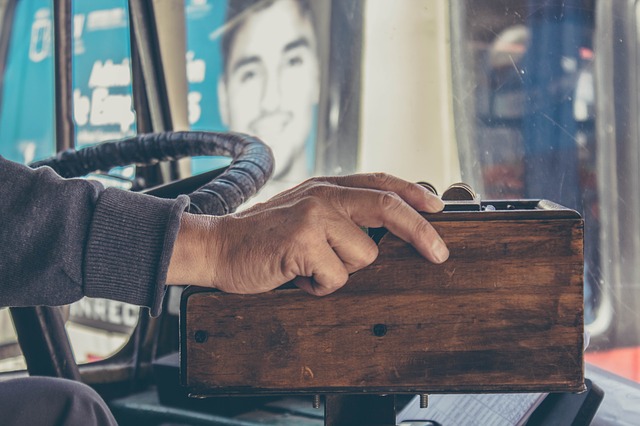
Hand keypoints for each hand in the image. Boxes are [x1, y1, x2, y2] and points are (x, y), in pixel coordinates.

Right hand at [167, 173, 448, 295]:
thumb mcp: (303, 212)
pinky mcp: (303, 242)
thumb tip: (383, 230)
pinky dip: (320, 286)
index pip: (380, 182)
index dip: (414, 194)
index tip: (439, 209)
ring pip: (364, 255)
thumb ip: (338, 213)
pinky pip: (336, 277)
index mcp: (326, 187)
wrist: (219, 247)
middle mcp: (323, 195)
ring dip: (342, 271)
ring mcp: (313, 216)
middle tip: (439, 253)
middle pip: (387, 207)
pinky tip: (297, 276)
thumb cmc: (264, 236)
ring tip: (310, 267)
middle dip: (421, 232)